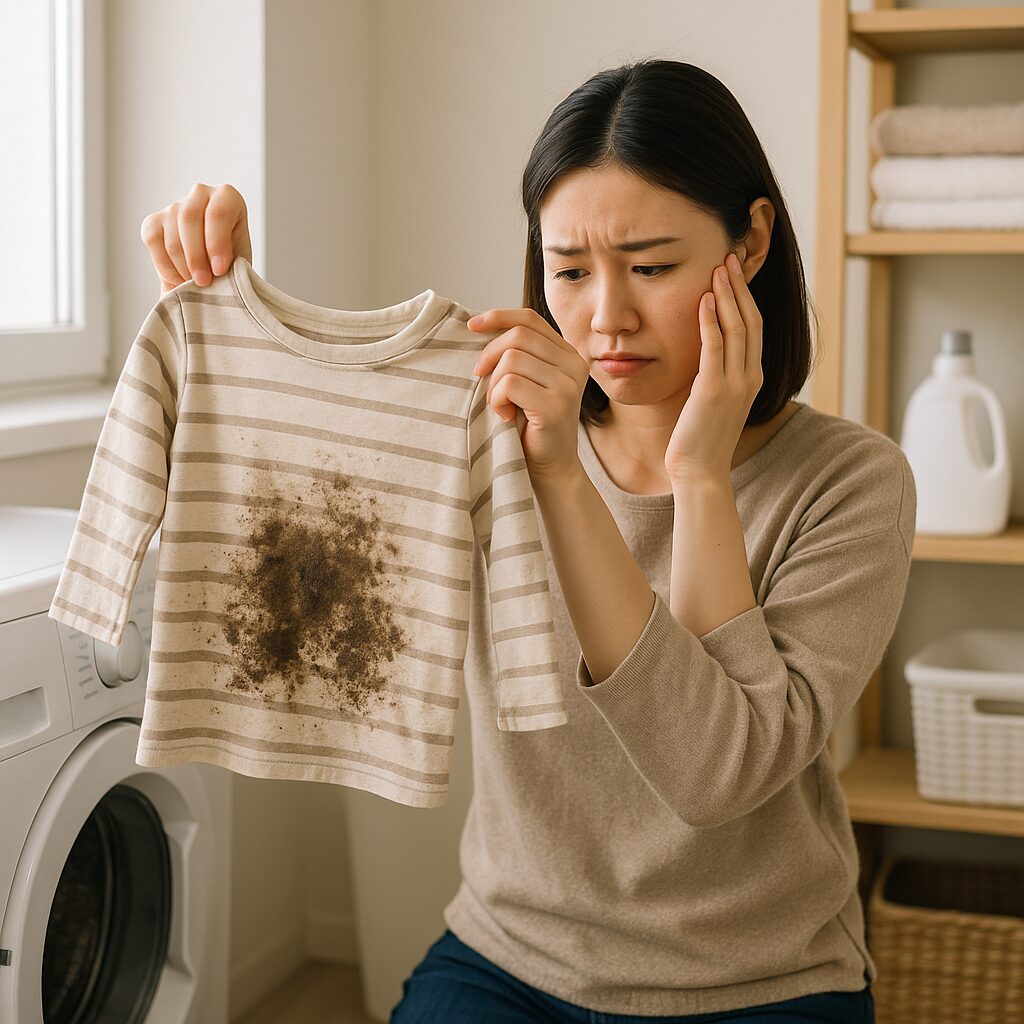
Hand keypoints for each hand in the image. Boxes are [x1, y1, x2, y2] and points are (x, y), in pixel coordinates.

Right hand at [140, 182, 252, 296]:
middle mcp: (200, 194)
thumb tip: (214, 271)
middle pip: (189, 219)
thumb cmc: (232, 261)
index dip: (216, 244)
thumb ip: (231, 262)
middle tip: (203, 282)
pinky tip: (179, 279)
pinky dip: (165, 267)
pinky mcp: (153, 221)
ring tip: (194, 284)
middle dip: (196, 257)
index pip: (218, 213)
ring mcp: (174, 206)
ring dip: (182, 267)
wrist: (214, 269)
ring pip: (172, 235)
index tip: (219, 271)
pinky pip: (153, 241)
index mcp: (227, 197)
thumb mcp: (240, 261)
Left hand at [469, 308, 590, 479]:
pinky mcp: (555, 406)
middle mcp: (574, 365)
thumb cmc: (531, 426)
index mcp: (568, 355)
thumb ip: (518, 355)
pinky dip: (497, 399)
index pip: (530, 319)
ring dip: (494, 384)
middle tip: (481, 381)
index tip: (472, 325)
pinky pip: (510, 383)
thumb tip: (479, 326)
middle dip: (490, 356)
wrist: (550, 468)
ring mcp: (568, 385)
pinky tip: (504, 415)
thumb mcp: (527, 382)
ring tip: (499, 405)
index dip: (499, 317)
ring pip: (512, 359)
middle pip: (518, 336)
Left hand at [665, 252, 764, 481]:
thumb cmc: (700, 442)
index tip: (734, 272)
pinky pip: (715, 347)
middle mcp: (749, 377)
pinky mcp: (713, 391)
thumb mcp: (713, 404)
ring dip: (728, 295)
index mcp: (751, 379)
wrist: (700, 474)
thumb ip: (715, 378)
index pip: (753, 328)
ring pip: (738, 328)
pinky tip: (705, 299)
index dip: (746, 297)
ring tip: (719, 267)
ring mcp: (735, 384)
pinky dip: (712, 320)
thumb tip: (706, 358)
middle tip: (730, 257)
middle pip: (751, 321)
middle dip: (741, 287)